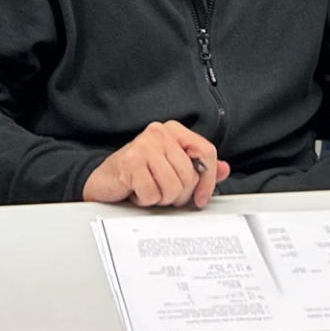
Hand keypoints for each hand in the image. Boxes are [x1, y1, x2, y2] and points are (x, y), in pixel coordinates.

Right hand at [83, 121, 229, 208]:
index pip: (206, 152)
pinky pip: (153, 194)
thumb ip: (199, 168)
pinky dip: (145, 200)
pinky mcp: (130, 162)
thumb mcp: (172, 168)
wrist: (106, 180)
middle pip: (189, 174)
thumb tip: (224, 170)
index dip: (208, 180)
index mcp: (173, 130)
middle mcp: (159, 133)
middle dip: (179, 194)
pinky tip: (137, 191)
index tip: (201, 198)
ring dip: (161, 198)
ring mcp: (144, 145)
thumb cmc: (139, 173)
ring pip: (173, 187)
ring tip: (150, 189)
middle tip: (164, 192)